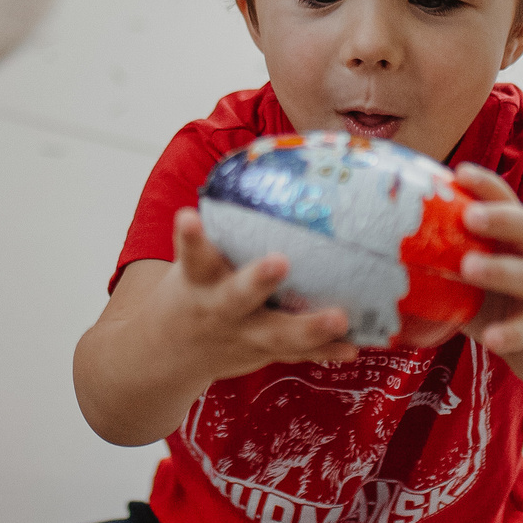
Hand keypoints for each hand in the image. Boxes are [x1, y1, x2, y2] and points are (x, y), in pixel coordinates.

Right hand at [154, 208, 359, 381]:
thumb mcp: (193, 263)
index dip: (191, 236)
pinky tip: (353, 347)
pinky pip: (296, 353)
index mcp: (197, 281)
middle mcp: (218, 309)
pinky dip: (325, 351)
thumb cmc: (192, 291)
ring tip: (340, 317)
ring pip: (276, 333)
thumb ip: (223, 232)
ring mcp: (242, 336)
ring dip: (309, 327)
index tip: (187, 216)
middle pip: (236, 296)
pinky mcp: (263, 353)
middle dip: (257, 280)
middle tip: (280, 261)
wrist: (169, 354)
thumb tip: (266, 168)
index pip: (192, 254)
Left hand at [454, 166, 522, 381]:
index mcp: (517, 235)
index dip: (486, 185)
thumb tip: (382, 246)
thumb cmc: (504, 298)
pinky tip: (491, 338)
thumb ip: (446, 258)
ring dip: (501, 270)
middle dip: (499, 218)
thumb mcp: (477, 273)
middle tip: (469, 216)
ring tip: (469, 268)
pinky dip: (511, 333)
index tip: (460, 172)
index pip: (506, 200)